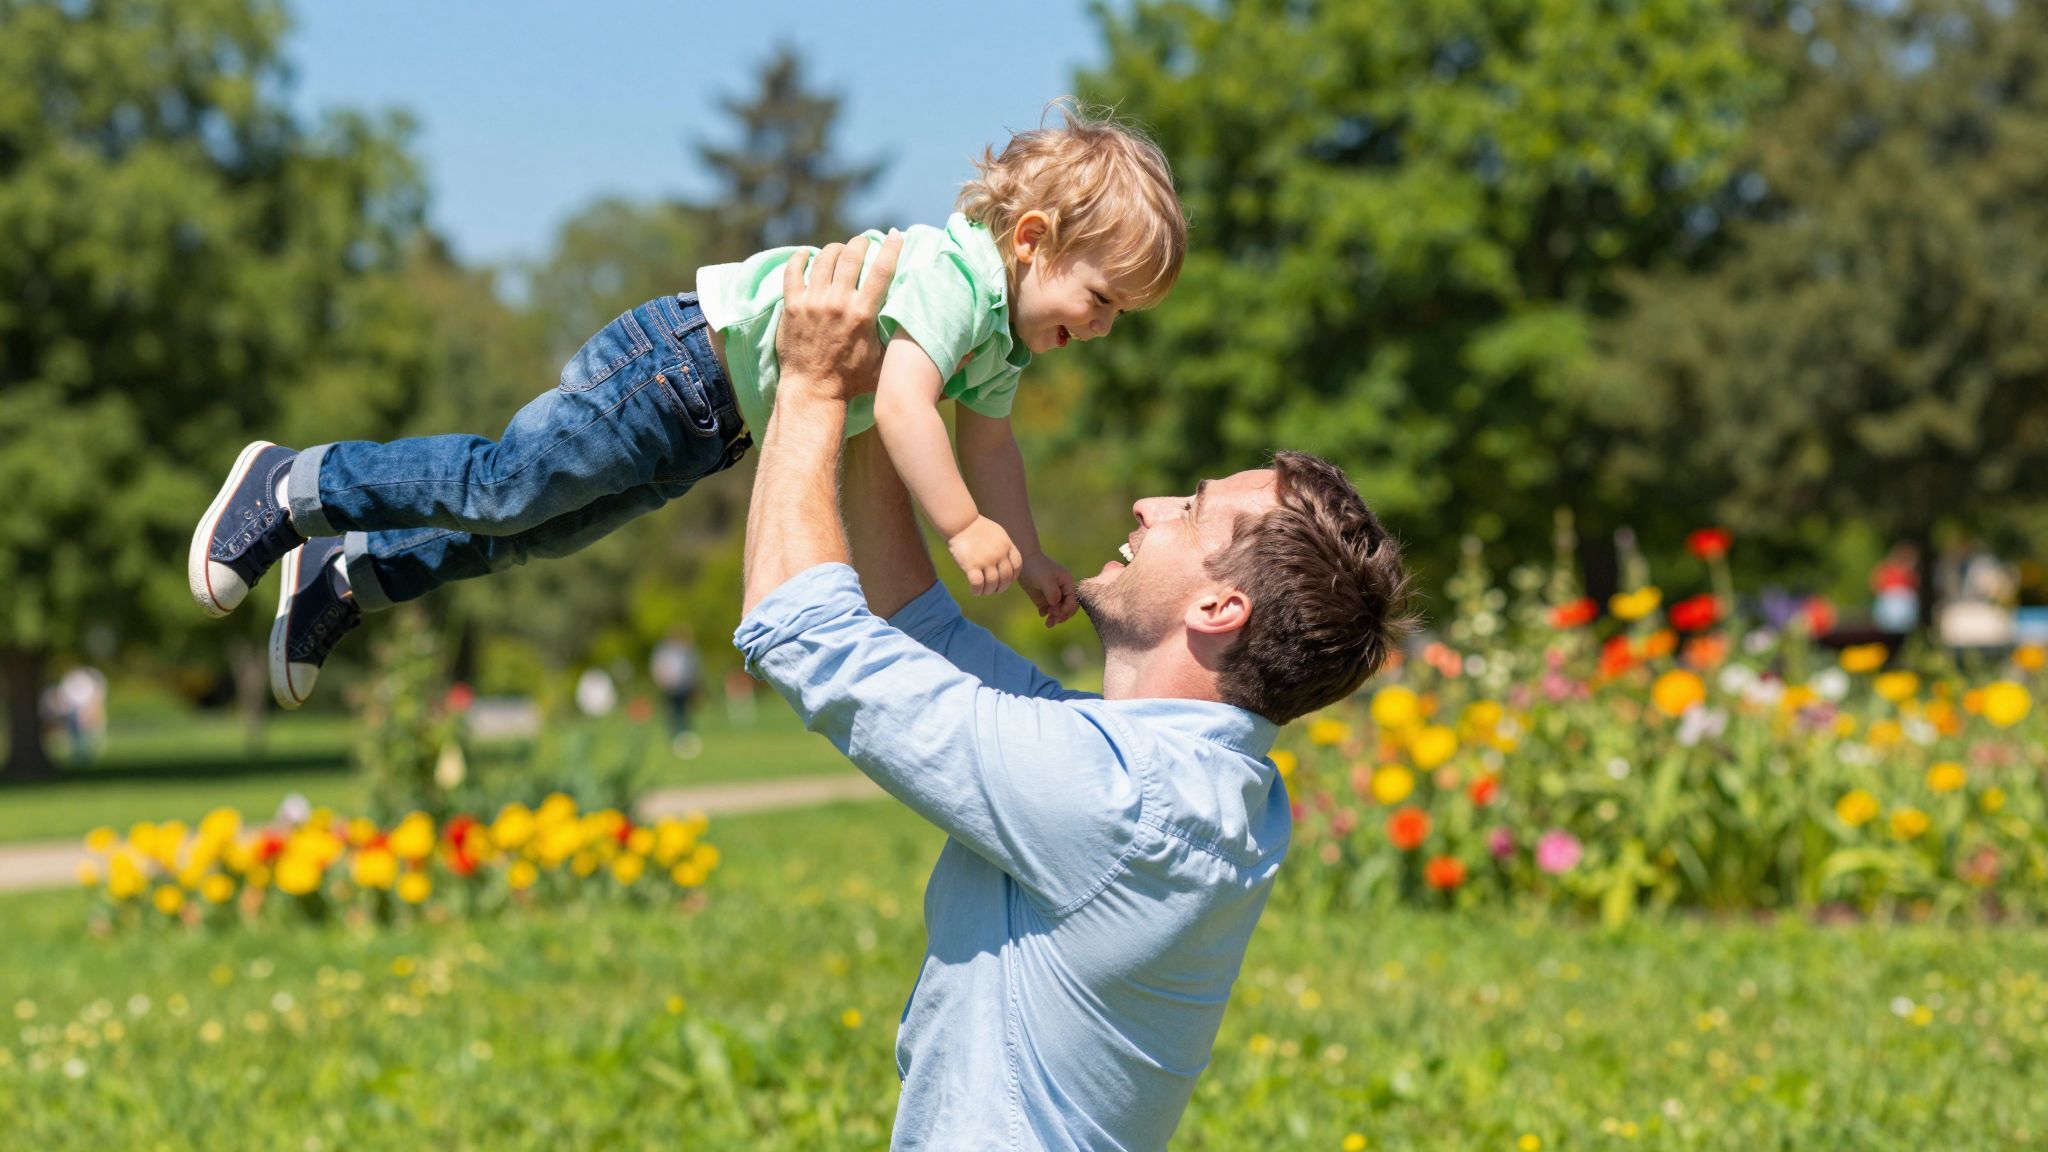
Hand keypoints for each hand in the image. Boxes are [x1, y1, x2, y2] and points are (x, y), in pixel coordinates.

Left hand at [775, 231, 903, 403]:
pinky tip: (806, 255)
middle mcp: (838, 303)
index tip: (893, 234)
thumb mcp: (882, 361)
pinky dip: (800, 258)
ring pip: (824, 259)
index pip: (881, 271)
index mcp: (862, 314)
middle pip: (851, 256)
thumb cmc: (851, 381)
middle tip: (863, 242)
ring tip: (839, 250)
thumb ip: (894, 339)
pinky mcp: (792, 306)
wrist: (813, 391)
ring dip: (834, 249)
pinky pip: (793, 271)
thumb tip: (913, 325)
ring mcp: (813, 302)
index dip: (890, 248)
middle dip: (860, 243)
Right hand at [947, 516, 1022, 595]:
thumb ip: (1004, 546)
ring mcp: (986, 560)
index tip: (1005, 580)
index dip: (1013, 576)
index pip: (1017, 566)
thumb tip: (1006, 561)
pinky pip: (978, 584)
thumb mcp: (997, 533)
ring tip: (983, 592)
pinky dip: (977, 591)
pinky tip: (975, 591)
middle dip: (1001, 587)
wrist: (960, 522)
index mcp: (1007, 545)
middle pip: (1006, 578)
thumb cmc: (977, 527)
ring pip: (992, 583)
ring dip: (989, 591)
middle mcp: (999, 554)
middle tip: (994, 590)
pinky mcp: (972, 565)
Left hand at [1018, 552, 1077, 626]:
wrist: (1022, 560)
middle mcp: (1062, 589)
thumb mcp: (1046, 580)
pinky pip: (1047, 608)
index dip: (1067, 610)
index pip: (1073, 601)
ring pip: (1057, 610)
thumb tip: (1056, 606)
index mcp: (1067, 583)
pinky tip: (1041, 613)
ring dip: (1054, 618)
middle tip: (1053, 621)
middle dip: (1061, 616)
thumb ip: (1053, 594)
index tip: (1057, 613)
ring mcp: (1052, 594)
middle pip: (1067, 607)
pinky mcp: (1042, 597)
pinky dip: (1045, 613)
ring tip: (1048, 625)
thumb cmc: (1037, 568)